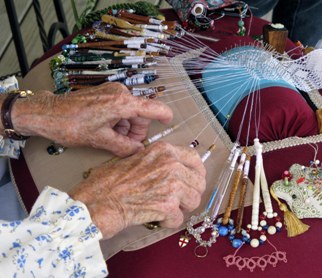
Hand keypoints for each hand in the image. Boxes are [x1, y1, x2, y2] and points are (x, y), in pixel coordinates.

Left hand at [11, 82, 172, 156]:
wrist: (47, 113)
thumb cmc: (71, 126)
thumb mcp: (101, 141)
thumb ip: (125, 147)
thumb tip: (139, 151)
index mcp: (122, 103)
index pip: (153, 107)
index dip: (164, 116)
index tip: (169, 123)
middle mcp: (120, 93)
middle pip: (141, 112)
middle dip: (138, 130)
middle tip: (129, 145)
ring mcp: (111, 91)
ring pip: (130, 111)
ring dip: (127, 127)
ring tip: (114, 140)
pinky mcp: (104, 93)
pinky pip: (120, 107)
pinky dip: (119, 120)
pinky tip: (109, 131)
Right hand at [69, 142, 205, 238]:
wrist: (96, 202)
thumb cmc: (108, 182)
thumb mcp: (136, 158)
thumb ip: (158, 160)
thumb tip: (175, 169)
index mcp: (164, 150)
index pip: (194, 158)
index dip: (196, 172)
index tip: (192, 180)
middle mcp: (171, 164)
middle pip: (199, 181)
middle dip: (190, 193)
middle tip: (178, 200)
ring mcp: (171, 184)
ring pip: (194, 200)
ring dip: (181, 208)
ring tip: (165, 209)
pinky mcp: (168, 205)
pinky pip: (179, 219)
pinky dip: (168, 222)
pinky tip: (155, 218)